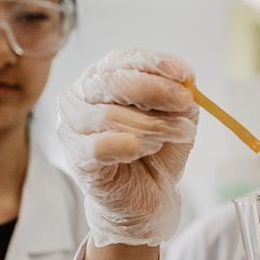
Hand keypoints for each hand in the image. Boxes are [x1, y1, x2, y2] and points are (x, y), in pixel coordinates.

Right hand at [57, 49, 197, 246]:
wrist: (146, 199)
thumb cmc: (156, 153)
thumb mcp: (176, 118)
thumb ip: (179, 97)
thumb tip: (186, 81)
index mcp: (102, 78)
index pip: (122, 60)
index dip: (154, 63)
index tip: (186, 74)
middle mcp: (80, 97)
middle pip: (112, 82)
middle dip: (155, 90)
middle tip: (186, 102)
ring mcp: (72, 127)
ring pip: (108, 114)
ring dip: (152, 124)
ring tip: (178, 133)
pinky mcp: (77, 158)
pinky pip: (101, 146)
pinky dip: (131, 145)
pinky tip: (149, 149)